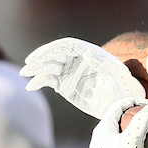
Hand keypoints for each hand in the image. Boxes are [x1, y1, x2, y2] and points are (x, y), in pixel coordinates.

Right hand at [21, 37, 146, 118]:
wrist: (122, 102)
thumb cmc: (123, 84)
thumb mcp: (116, 72)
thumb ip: (102, 62)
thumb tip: (87, 53)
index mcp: (87, 52)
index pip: (66, 45)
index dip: (52, 48)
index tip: (41, 54)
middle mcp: (76, 60)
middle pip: (54, 54)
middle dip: (40, 58)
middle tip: (28, 64)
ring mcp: (70, 72)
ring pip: (49, 66)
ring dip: (36, 68)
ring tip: (25, 73)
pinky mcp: (65, 85)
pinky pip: (49, 80)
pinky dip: (39, 81)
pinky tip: (31, 86)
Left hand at [87, 98, 147, 147]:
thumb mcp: (132, 140)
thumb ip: (143, 120)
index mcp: (101, 130)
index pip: (117, 106)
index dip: (134, 101)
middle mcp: (100, 141)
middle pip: (119, 121)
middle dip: (136, 116)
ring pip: (121, 136)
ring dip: (136, 131)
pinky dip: (135, 145)